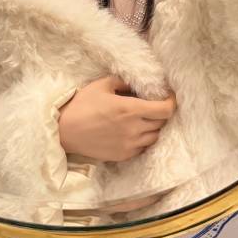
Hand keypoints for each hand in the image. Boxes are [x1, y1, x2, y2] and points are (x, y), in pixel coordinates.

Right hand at [57, 76, 176, 162]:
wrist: (65, 131)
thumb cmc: (82, 105)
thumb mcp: (102, 85)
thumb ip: (124, 82)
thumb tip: (138, 83)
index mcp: (130, 109)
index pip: (165, 110)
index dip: (171, 102)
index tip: (169, 97)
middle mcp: (133, 129)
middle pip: (161, 123)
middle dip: (160, 113)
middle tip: (152, 106)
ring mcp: (129, 144)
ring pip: (154, 136)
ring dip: (152, 127)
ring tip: (142, 120)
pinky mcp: (123, 155)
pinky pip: (142, 148)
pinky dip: (142, 139)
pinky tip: (132, 132)